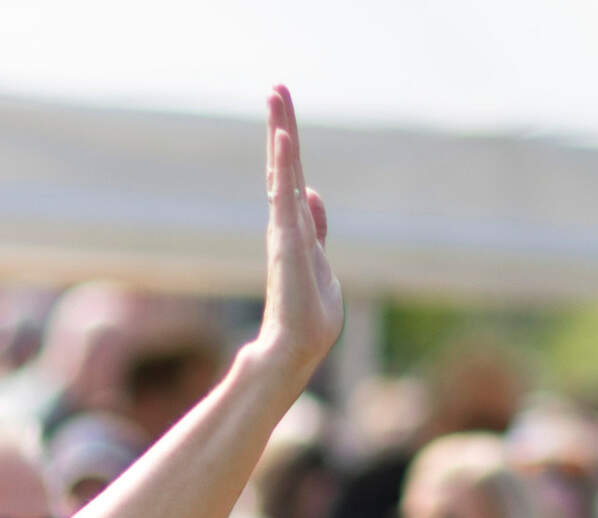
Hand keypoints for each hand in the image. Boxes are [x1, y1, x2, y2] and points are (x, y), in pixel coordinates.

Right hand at [253, 86, 342, 377]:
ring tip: (276, 92)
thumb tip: (312, 194)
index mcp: (295, 231)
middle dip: (281, 125)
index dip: (288, 149)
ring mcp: (283, 230)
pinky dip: (284, 163)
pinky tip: (283, 135)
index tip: (284, 116)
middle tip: (276, 86)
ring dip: (280, 130)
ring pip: (281, 171)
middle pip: (283, 166)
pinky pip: (284, 194)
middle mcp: (285, 224)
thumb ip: (316, 230)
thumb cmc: (307, 319)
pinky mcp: (285, 240)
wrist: (293, 351)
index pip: (292, 180)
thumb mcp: (321, 266)